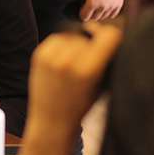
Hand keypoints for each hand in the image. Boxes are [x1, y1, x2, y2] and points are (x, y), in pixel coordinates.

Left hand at [25, 23, 121, 142]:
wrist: (51, 122)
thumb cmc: (82, 106)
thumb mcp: (103, 85)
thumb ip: (108, 59)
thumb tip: (111, 32)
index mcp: (88, 71)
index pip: (109, 35)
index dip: (114, 37)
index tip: (113, 43)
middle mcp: (68, 61)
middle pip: (89, 35)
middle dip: (93, 44)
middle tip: (91, 60)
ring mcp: (51, 57)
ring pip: (73, 35)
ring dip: (77, 43)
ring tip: (76, 62)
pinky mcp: (39, 55)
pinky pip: (57, 38)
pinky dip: (63, 45)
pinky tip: (64, 60)